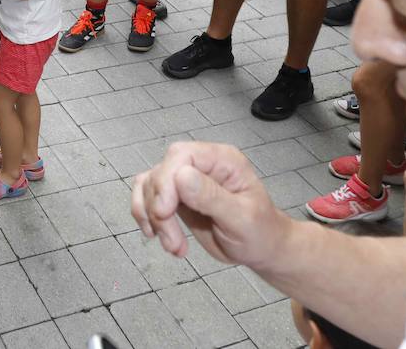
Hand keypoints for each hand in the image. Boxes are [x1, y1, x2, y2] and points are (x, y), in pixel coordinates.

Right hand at [131, 141, 292, 268]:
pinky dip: (144, 216)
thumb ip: (212, 197)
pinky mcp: (175, 196)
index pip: (182, 155)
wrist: (261, 249)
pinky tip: (155, 235)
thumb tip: (181, 177)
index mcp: (222, 160)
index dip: (166, 181)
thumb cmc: (260, 233)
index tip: (164, 212)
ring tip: (173, 245)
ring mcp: (185, 179)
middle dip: (159, 207)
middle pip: (162, 172)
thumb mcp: (241, 218)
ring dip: (153, 218)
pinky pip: (146, 197)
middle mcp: (201, 164)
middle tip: (172, 240)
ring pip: (149, 186)